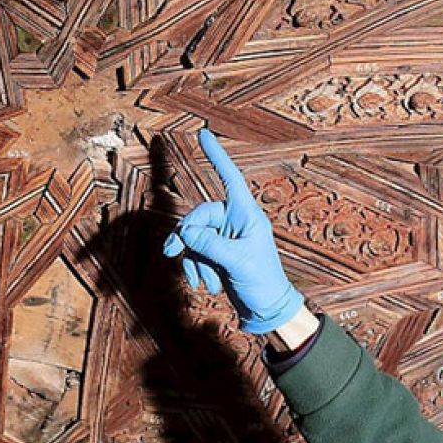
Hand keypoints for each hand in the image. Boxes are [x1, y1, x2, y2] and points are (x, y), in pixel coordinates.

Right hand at [162, 128, 304, 333]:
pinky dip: (196, 270)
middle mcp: (234, 222)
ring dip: (195, 262)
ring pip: (193, 239)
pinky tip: (207, 286)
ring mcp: (224, 238)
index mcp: (247, 215)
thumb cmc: (262, 282)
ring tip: (206, 282)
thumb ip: (210, 244)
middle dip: (187, 239)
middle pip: (198, 217)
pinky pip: (194, 254)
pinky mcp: (216, 255)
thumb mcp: (237, 261)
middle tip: (176, 253)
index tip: (204, 133)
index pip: (230, 178)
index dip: (217, 155)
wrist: (265, 309)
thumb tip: (186, 234)